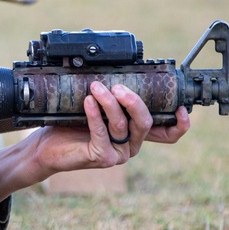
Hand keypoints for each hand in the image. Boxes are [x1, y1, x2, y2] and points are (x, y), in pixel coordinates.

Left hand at [34, 81, 190, 173]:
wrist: (47, 146)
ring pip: (122, 124)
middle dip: (134, 101)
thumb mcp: (98, 107)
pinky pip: (101, 133)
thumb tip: (119, 71)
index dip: (180, 124)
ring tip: (96, 87)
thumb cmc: (71, 124)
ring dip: (109, 102)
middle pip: (145, 122)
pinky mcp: (102, 158)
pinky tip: (88, 101)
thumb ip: (114, 98)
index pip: (168, 134)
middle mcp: (131, 145)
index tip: (181, 107)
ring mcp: (118, 154)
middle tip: (118, 86)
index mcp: (136, 134)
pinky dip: (95, 114)